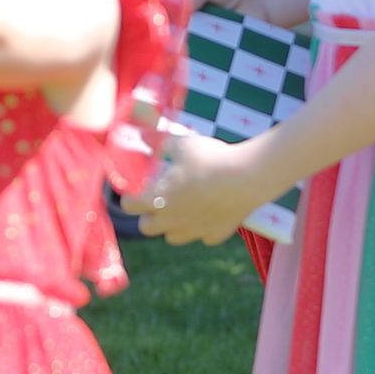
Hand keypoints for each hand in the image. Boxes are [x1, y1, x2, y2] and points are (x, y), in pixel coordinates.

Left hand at [122, 131, 270, 244]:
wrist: (245, 178)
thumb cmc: (209, 159)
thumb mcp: (182, 144)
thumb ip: (159, 142)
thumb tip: (142, 135)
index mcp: (157, 198)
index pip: (129, 206)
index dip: (129, 198)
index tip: (134, 192)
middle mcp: (171, 220)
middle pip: (146, 228)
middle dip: (148, 216)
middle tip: (158, 201)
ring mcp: (193, 231)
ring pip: (173, 238)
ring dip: (172, 226)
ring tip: (182, 210)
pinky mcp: (215, 235)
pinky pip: (203, 237)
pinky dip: (203, 229)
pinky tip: (210, 214)